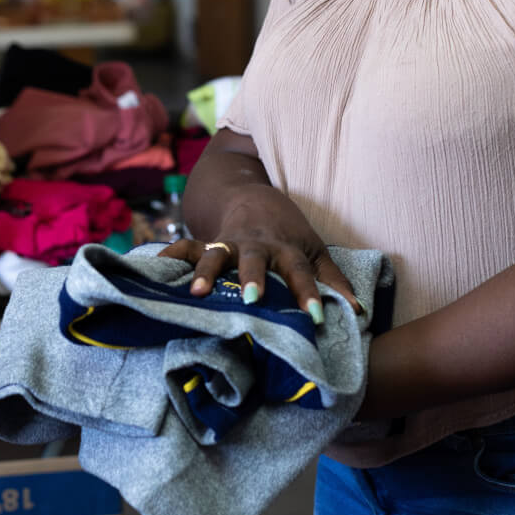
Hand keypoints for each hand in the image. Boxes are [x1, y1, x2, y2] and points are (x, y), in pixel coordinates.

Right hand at [159, 185, 360, 322]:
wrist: (252, 197)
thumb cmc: (288, 232)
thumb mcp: (315, 251)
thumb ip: (333, 281)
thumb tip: (358, 313)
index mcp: (286, 250)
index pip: (301, 273)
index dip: (309, 294)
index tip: (317, 317)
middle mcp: (257, 246)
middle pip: (256, 261)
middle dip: (253, 278)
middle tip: (252, 298)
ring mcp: (229, 244)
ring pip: (217, 256)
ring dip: (208, 273)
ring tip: (197, 293)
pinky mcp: (207, 242)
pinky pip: (186, 248)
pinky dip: (170, 256)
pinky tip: (156, 268)